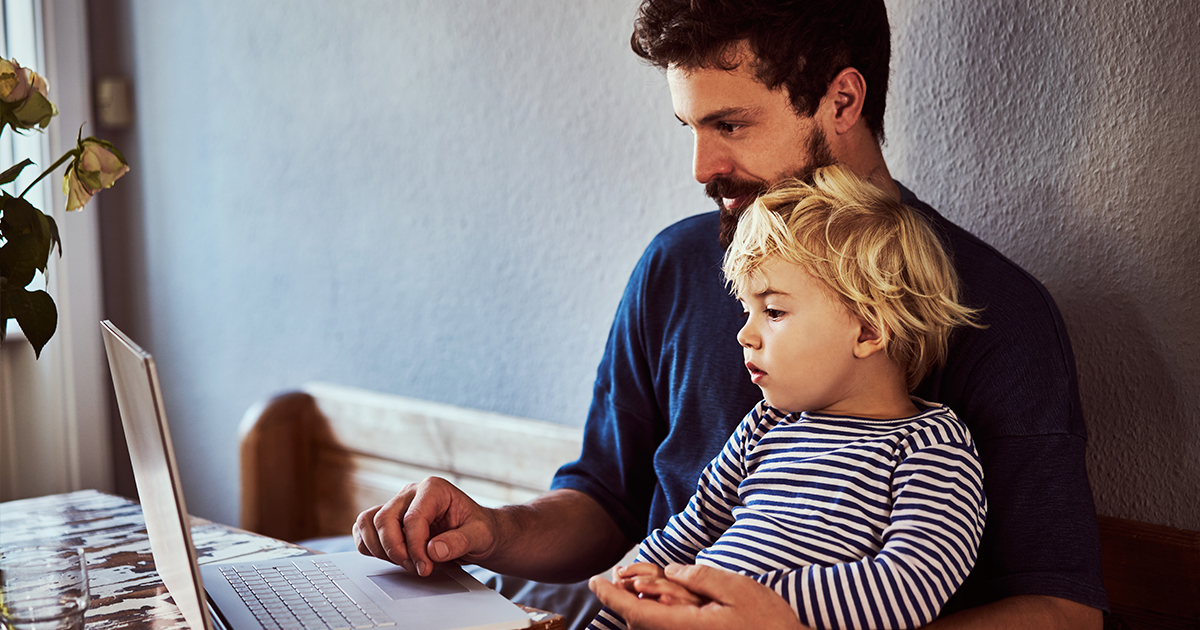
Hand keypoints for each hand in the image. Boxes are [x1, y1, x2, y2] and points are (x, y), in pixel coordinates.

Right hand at [353, 476, 497, 576]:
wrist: (475, 532)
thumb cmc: (478, 529)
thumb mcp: (480, 535)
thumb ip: (460, 542)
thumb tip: (433, 551)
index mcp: (434, 489)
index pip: (412, 519)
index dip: (415, 548)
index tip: (425, 568)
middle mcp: (411, 493)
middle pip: (384, 519)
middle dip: (395, 550)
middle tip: (415, 568)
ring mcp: (397, 504)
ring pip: (367, 522)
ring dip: (380, 549)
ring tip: (405, 563)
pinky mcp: (388, 518)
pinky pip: (363, 529)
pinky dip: (369, 546)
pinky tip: (390, 558)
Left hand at [590, 563, 809, 629]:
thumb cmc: (768, 623)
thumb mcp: (737, 588)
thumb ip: (700, 577)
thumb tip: (671, 571)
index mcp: (686, 628)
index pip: (636, 613)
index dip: (611, 597)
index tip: (594, 581)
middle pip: (639, 622)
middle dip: (622, 599)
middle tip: (613, 578)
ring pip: (651, 628)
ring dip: (638, 608)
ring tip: (634, 586)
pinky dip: (655, 616)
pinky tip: (660, 601)